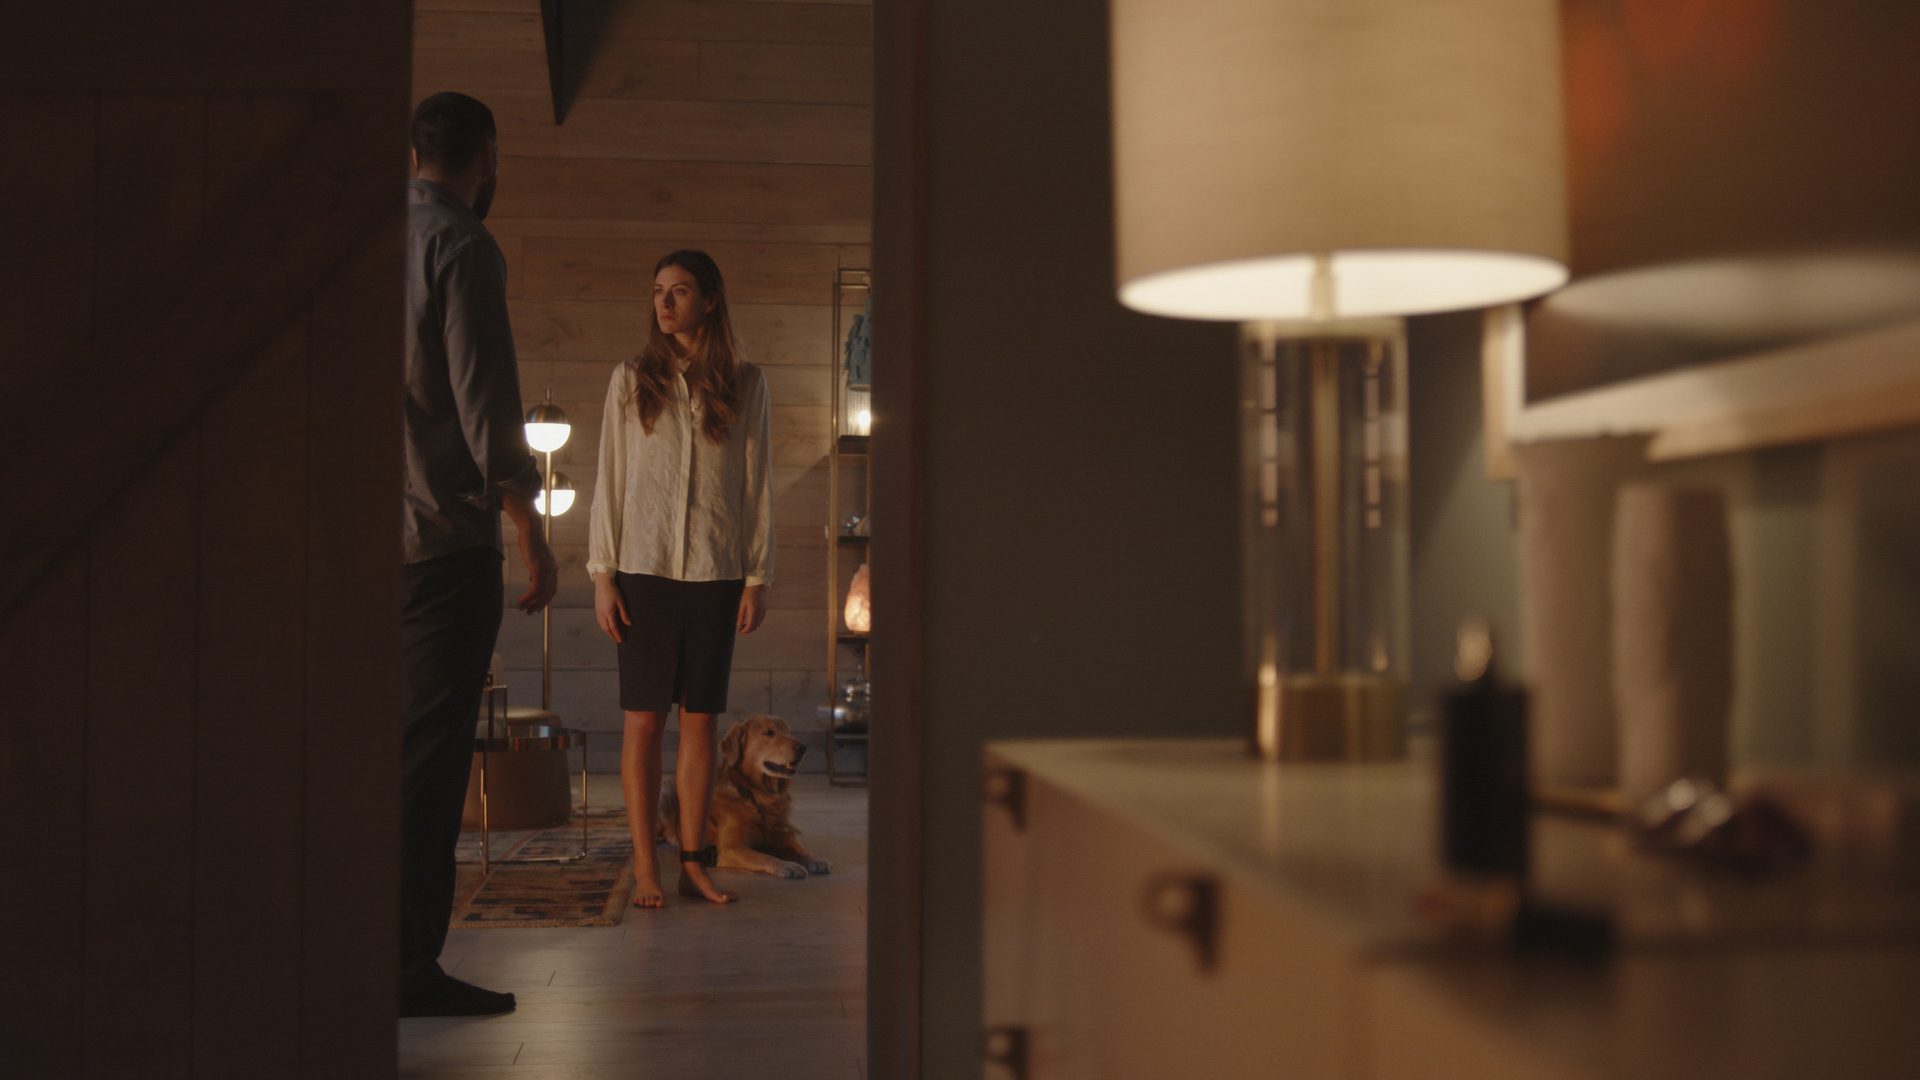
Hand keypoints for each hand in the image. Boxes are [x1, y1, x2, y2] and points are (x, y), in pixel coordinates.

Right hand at [498, 489, 557, 612]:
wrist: (531, 531)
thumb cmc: (531, 543)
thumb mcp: (535, 559)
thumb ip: (535, 570)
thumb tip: (532, 580)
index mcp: (553, 569)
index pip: (551, 590)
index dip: (544, 601)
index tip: (536, 607)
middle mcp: (552, 572)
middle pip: (547, 594)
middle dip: (538, 605)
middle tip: (528, 612)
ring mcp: (547, 571)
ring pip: (540, 594)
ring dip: (530, 603)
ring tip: (522, 608)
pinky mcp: (538, 569)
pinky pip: (535, 589)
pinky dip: (528, 597)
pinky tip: (521, 600)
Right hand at [595, 574, 630, 642]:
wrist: (603, 583)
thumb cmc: (613, 591)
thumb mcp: (621, 602)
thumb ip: (624, 614)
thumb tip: (628, 624)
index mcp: (609, 612)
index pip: (613, 627)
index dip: (617, 635)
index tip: (620, 640)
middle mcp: (602, 614)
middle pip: (606, 629)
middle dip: (612, 635)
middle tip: (617, 640)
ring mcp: (598, 612)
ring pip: (602, 626)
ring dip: (607, 632)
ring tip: (613, 634)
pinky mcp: (597, 609)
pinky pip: (599, 621)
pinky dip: (604, 626)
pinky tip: (607, 626)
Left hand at [736, 583, 766, 633]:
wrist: (757, 584)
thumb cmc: (748, 593)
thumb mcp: (742, 603)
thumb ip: (740, 615)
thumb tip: (738, 625)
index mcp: (754, 611)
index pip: (750, 626)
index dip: (745, 631)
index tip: (740, 631)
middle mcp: (760, 612)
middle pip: (755, 626)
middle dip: (748, 629)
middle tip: (741, 628)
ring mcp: (764, 611)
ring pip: (759, 623)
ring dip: (752, 626)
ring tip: (745, 624)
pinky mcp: (765, 608)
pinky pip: (761, 619)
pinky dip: (756, 622)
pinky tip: (751, 618)